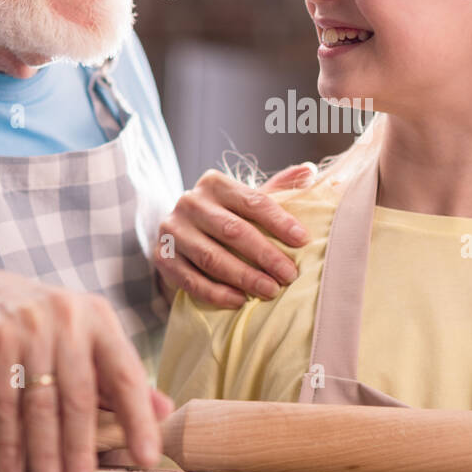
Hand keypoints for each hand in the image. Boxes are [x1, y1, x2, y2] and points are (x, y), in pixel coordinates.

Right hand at [0, 263, 174, 471]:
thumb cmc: (34, 327)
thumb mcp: (80, 340)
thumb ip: (118, 376)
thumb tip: (165, 411)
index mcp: (98, 318)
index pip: (126, 374)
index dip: (138, 419)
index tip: (147, 457)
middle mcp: (67, 317)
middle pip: (80, 395)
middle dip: (82, 448)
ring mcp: (27, 326)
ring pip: (40, 404)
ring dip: (45, 455)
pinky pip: (2, 404)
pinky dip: (7, 445)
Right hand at [154, 163, 316, 306]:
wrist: (183, 234)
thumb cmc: (226, 216)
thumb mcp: (248, 199)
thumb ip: (277, 187)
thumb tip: (310, 170)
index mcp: (214, 183)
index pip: (252, 201)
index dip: (279, 221)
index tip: (303, 241)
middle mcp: (189, 202)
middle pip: (232, 230)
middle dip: (265, 255)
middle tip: (289, 274)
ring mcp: (171, 230)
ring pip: (211, 257)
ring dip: (244, 277)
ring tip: (271, 291)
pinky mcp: (162, 257)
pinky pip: (191, 279)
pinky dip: (216, 292)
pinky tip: (240, 301)